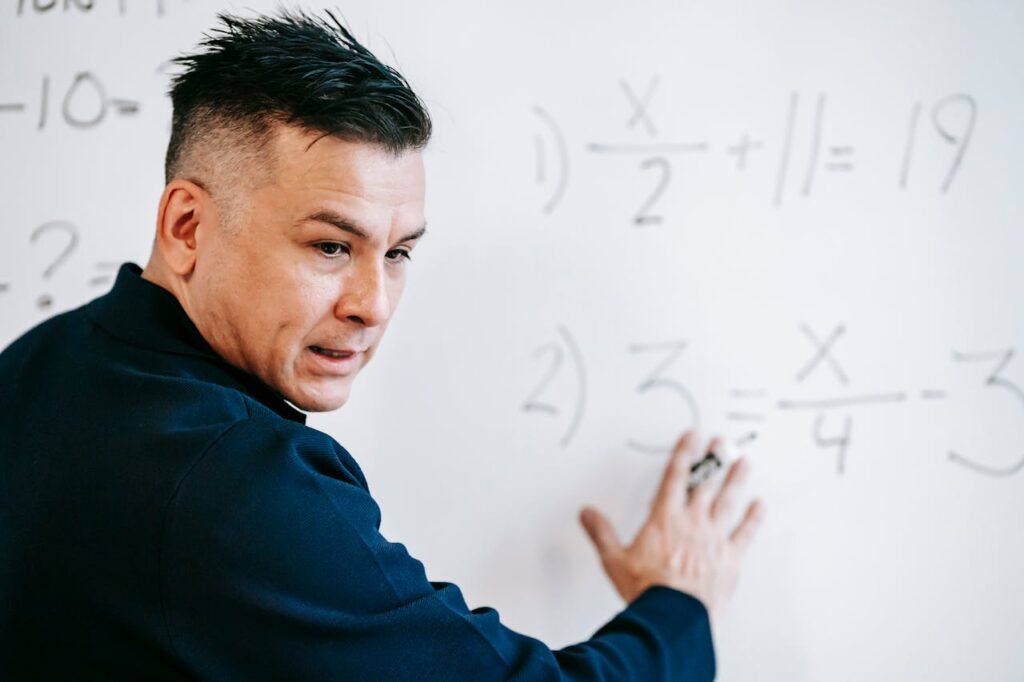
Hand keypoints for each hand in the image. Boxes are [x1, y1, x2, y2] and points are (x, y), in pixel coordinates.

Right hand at [579, 431, 763, 621]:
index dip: (683, 454)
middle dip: (713, 461)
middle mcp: (692, 522)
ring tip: (744, 463)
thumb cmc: (647, 590)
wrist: (674, 615)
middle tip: (721, 443)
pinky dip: (753, 518)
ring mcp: (714, 538)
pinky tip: (760, 506)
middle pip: (705, 484)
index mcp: (665, 519)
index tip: (691, 437)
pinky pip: (745, 533)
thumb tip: (586, 513)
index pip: (674, 478)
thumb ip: (602, 533)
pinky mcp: (730, 558)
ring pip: (728, 502)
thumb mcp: (615, 560)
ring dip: (736, 480)